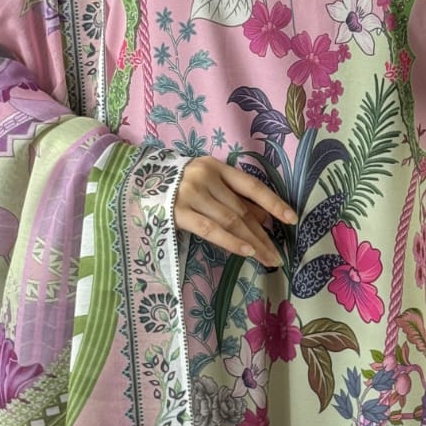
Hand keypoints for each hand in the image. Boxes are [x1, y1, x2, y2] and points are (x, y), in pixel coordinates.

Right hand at [174, 156, 296, 267]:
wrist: (134, 184)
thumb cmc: (176, 186)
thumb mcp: (207, 184)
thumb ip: (233, 198)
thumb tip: (265, 218)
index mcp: (215, 166)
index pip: (252, 186)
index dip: (273, 202)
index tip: (292, 219)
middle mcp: (205, 177)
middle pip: (242, 210)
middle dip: (263, 235)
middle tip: (277, 256)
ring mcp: (191, 194)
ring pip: (231, 221)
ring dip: (253, 242)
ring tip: (268, 259)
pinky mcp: (177, 212)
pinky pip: (211, 230)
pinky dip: (231, 241)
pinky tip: (247, 252)